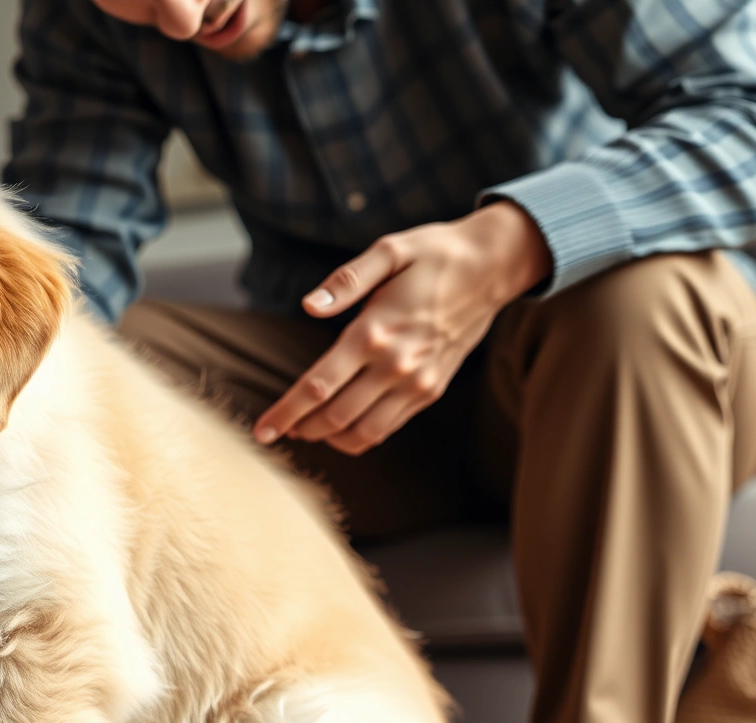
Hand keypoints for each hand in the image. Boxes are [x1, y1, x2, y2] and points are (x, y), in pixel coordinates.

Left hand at [253, 201, 549, 454]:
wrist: (493, 268)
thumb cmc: (435, 254)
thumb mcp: (389, 250)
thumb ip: (346, 280)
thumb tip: (310, 305)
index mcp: (375, 331)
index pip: (319, 385)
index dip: (286, 411)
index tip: (262, 429)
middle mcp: (396, 365)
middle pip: (335, 416)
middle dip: (300, 429)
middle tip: (278, 431)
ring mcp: (417, 383)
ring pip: (362, 432)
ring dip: (328, 439)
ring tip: (306, 432)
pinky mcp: (431, 391)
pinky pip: (389, 428)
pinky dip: (360, 436)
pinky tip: (342, 428)